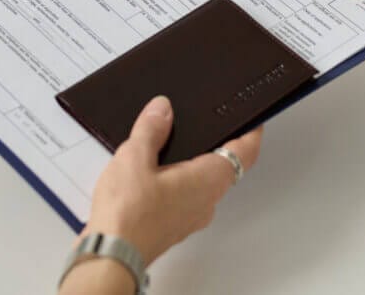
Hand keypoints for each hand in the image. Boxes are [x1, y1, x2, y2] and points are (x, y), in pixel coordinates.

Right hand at [81, 95, 262, 265]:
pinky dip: (176, 183)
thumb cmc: (128, 215)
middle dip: (218, 145)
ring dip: (193, 165)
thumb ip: (152, 129)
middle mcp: (206, 202)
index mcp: (208, 180)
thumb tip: (162, 109)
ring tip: (171, 146)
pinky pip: (184, 199)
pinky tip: (151, 175)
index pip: (245, 152)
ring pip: (203, 185)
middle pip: (225, 168)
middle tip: (210, 126)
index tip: (253, 120)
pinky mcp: (172, 227)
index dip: (251, 132)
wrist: (111, 255)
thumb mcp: (135, 157)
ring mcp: (190, 218)